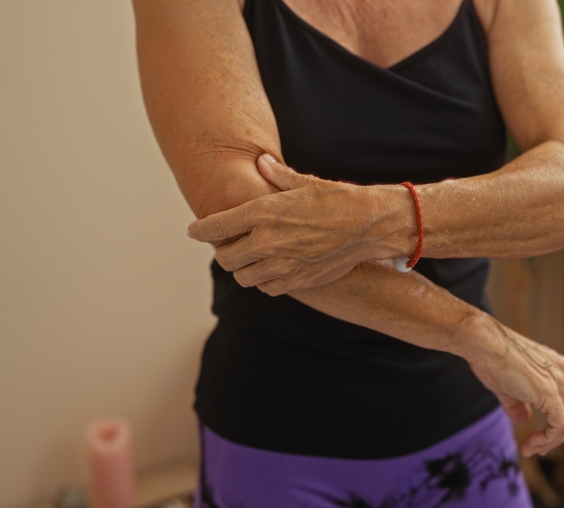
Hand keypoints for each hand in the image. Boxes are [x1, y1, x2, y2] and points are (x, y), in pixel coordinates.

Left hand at [187, 154, 410, 295]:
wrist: (368, 225)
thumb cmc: (338, 199)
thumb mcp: (305, 182)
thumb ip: (277, 175)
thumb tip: (261, 162)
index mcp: (262, 212)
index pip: (214, 226)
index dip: (200, 230)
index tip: (195, 230)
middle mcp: (267, 241)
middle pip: (225, 257)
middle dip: (223, 251)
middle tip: (228, 245)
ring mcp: (282, 264)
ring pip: (243, 276)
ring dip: (242, 269)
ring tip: (249, 259)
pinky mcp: (298, 280)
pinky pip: (267, 288)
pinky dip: (264, 281)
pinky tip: (270, 270)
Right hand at [458, 313, 563, 456]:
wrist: (484, 344)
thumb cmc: (490, 358)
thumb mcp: (507, 386)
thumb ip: (518, 405)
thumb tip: (521, 421)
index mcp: (556, 365)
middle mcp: (563, 371)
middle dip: (561, 434)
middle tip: (541, 448)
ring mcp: (559, 381)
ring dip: (551, 441)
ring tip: (531, 448)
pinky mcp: (550, 393)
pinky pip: (560, 426)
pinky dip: (548, 439)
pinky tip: (531, 443)